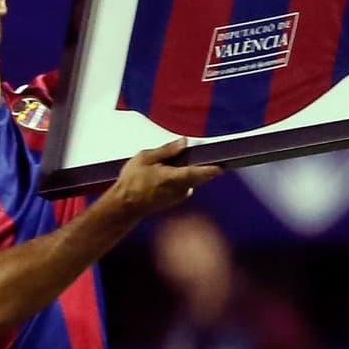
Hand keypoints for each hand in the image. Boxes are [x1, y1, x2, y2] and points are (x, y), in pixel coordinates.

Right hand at [102, 138, 221, 220]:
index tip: (223, 166)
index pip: (197, 172)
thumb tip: (183, 142)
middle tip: (198, 155)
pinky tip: (166, 173)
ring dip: (188, 170)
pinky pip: (185, 184)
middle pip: (198, 175)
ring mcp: (179, 196)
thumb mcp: (145, 158)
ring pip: (192, 179)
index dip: (210, 169)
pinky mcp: (176, 199)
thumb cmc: (132, 181)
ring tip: (170, 164)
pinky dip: (181, 177)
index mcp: (173, 178)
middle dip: (200, 164)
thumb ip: (166, 150)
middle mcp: (180, 189)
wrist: (125, 205)